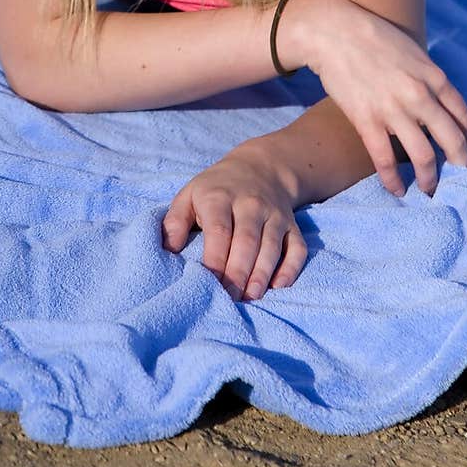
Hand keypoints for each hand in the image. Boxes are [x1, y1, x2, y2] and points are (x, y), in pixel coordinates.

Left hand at [161, 141, 306, 301]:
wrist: (261, 168)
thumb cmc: (217, 189)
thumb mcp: (189, 195)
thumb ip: (175, 221)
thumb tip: (169, 249)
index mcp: (220, 198)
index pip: (219, 230)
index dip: (214, 260)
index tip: (207, 283)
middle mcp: (250, 205)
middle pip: (247, 241)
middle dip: (238, 273)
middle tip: (229, 299)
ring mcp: (274, 215)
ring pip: (272, 246)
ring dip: (262, 274)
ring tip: (250, 297)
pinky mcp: (292, 225)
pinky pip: (297, 248)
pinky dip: (291, 268)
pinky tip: (278, 286)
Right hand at [297, 0, 466, 197]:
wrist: (335, 32)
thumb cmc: (375, 39)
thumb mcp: (414, 53)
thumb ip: (429, 79)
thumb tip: (440, 104)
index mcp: (434, 78)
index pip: (464, 118)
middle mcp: (420, 95)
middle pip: (453, 141)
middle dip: (462, 168)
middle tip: (462, 185)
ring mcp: (394, 109)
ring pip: (424, 156)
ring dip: (431, 180)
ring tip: (430, 192)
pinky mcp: (367, 119)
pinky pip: (385, 159)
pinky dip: (393, 180)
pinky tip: (397, 190)